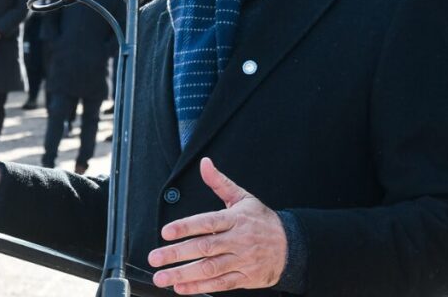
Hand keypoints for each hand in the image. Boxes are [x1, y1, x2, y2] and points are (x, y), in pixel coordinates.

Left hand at [148, 158, 286, 293]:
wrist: (292, 246)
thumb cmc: (262, 221)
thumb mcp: (243, 197)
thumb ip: (219, 182)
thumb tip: (205, 164)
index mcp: (235, 219)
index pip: (207, 222)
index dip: (186, 227)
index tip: (166, 232)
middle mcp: (237, 240)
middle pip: (204, 247)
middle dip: (177, 254)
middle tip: (155, 258)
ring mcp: (242, 260)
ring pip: (210, 268)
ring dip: (184, 274)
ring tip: (162, 277)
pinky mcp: (245, 278)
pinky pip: (220, 284)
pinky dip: (200, 287)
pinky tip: (182, 287)